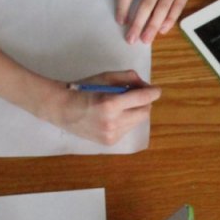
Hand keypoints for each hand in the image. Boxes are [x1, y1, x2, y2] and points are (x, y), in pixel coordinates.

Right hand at [41, 69, 160, 144]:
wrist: (62, 109)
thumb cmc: (83, 89)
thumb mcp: (105, 77)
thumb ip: (127, 78)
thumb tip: (145, 85)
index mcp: (111, 103)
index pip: (142, 98)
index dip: (153, 93)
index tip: (157, 90)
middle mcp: (113, 122)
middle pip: (144, 113)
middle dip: (145, 103)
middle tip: (139, 95)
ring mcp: (111, 134)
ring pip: (137, 122)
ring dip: (136, 112)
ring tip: (123, 105)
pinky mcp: (110, 142)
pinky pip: (127, 129)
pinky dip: (126, 120)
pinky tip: (115, 116)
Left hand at [111, 0, 212, 43]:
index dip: (122, 8)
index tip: (120, 20)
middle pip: (146, 5)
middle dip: (137, 24)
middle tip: (131, 40)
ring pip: (162, 9)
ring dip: (153, 26)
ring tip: (146, 40)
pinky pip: (177, 8)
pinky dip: (170, 20)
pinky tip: (162, 30)